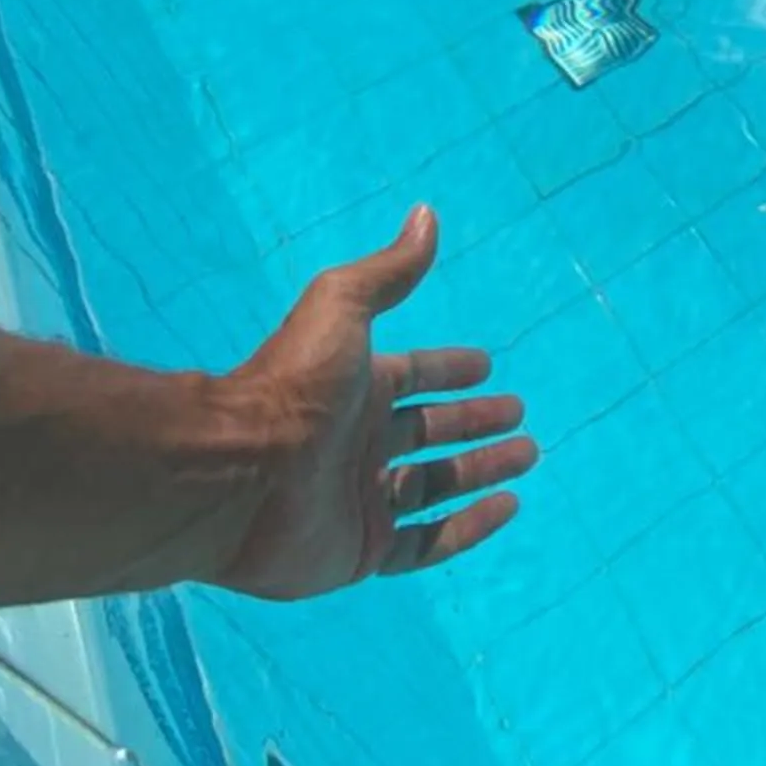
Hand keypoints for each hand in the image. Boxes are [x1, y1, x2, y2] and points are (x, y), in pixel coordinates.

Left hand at [210, 206, 535, 599]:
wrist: (239, 474)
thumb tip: (426, 214)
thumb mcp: (342, 308)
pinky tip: (506, 508)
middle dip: (474, 421)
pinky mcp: (363, 551)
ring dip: (481, 470)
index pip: (413, 376)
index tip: (487, 366)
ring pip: (435, 484)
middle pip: (429, 430)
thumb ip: (389, 270)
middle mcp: (358, 441)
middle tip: (519, 417)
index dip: (449, 370)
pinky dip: (468, 527)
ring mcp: (361, 499)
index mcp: (354, 387)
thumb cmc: (291, 385)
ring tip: (526, 456)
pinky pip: (427, 542)